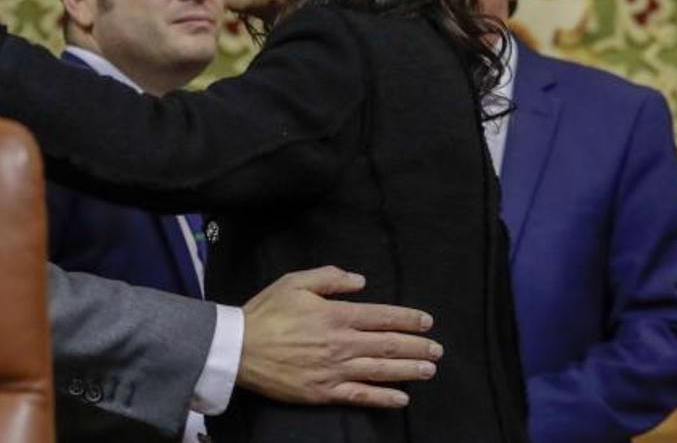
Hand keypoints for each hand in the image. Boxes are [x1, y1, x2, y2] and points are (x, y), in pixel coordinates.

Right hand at [238, 266, 440, 408]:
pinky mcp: (324, 392)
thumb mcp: (294, 282)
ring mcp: (334, 370)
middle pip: (387, 345)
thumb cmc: (266, 312)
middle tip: (437, 349)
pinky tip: (401, 399)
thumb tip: (361, 281)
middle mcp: (341, 344)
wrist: (239, 348)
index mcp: (335, 315)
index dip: (407, 319)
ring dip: (409, 370)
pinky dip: (383, 398)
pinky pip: (361, 396)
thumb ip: (330, 278)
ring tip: (429, 369)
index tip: (426, 321)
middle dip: (416, 346)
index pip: (381, 317)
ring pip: (380, 371)